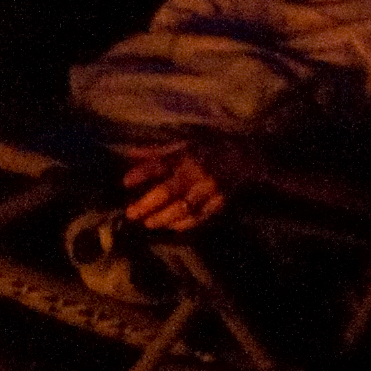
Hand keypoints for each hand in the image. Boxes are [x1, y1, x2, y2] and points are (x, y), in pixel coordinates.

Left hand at [116, 139, 236, 232]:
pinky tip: (170, 226)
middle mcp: (197, 171)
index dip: (141, 173)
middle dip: (146, 204)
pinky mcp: (219, 201)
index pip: (160, 164)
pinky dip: (183, 224)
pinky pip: (199, 217)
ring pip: (182, 207)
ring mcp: (209, 188)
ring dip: (162, 218)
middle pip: (168, 190)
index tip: (124, 182)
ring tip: (148, 223)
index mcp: (186, 154)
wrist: (246, 157)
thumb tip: (129, 154)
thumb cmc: (208, 150)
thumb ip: (157, 152)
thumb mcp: (183, 144)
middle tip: (131, 214)